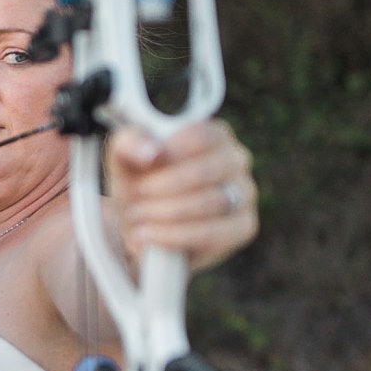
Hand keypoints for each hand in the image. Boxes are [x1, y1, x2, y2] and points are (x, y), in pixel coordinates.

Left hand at [108, 118, 256, 271]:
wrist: (143, 227)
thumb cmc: (140, 185)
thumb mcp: (125, 160)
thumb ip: (129, 144)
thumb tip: (151, 151)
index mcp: (214, 134)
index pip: (202, 135)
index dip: (171, 152)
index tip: (144, 166)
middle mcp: (236, 160)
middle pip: (205, 171)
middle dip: (163, 187)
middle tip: (137, 195)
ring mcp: (245, 194)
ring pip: (210, 203)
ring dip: (165, 212)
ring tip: (139, 216)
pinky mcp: (244, 227)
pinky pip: (215, 233)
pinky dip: (176, 236)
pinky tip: (151, 235)